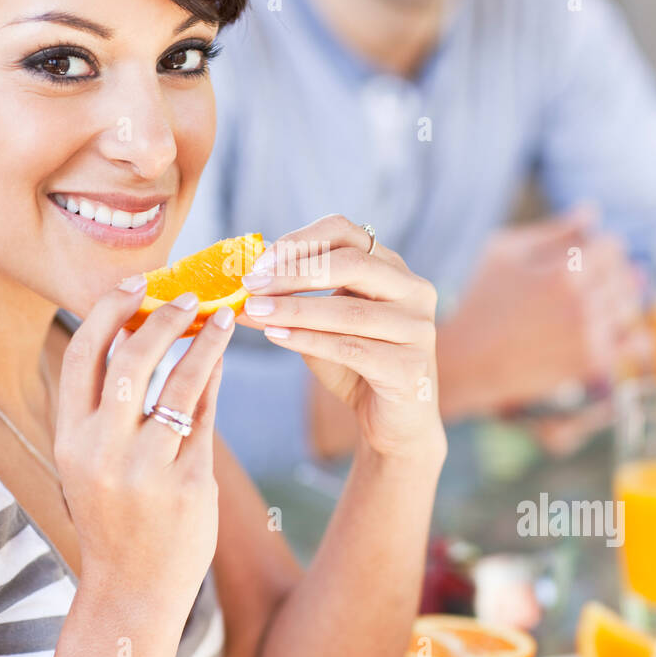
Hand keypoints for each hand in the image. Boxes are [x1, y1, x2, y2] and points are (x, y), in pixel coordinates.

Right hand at [52, 282, 234, 611]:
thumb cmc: (115, 517)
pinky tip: (223, 362)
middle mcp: (101, 451)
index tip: (135, 283)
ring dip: (204, 342)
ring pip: (180, 383)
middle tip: (190, 297)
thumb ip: (111, 407)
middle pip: (132, 359)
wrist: (131, 592)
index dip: (109, 311)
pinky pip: (206, 418)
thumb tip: (143, 333)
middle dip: (164, 317)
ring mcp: (144, 470)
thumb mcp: (93, 462)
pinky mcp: (187, 486)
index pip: (83, 355)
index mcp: (70, 439)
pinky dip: (215, 381)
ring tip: (222, 319)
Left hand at [236, 214, 444, 462]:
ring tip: (254, 310)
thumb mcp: (318, 326)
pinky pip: (352, 348)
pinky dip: (310, 340)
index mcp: (392, 268)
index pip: (346, 233)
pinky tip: (277, 337)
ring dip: (294, 309)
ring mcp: (417, 328)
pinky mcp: (410, 366)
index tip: (258, 261)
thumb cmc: (355, 366)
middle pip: (352, 264)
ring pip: (349, 311)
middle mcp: (414, 290)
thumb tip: (238, 285)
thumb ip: (287, 303)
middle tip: (251, 284)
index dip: (300, 241)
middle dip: (294, 272)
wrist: (393, 423)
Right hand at [436, 206, 651, 419]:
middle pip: (624, 275)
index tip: (589, 257)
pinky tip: (616, 331)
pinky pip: (637, 343)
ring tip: (595, 306)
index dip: (601, 248)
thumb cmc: (481, 299)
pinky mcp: (591, 363)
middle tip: (590, 284)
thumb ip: (553, 230)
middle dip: (610, 275)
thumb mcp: (505, 252)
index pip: (613, 246)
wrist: (466, 360)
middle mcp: (582, 303)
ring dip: (619, 302)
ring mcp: (589, 335)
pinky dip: (634, 335)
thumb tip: (592, 211)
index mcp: (563, 271)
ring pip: (631, 306)